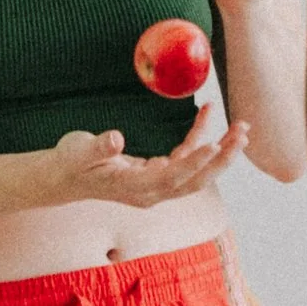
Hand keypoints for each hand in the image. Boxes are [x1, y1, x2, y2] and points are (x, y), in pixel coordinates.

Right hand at [44, 106, 247, 209]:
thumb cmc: (70, 164)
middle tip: (242, 134)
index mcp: (134, 188)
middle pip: (195, 180)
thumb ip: (98, 147)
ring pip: (197, 171)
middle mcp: (152, 192)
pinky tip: (207, 113)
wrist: (64, 178)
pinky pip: (185, 156)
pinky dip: (198, 137)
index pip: (171, 178)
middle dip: (221, 158)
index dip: (194, 163)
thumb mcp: (79, 152)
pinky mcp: (158, 173)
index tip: (215, 145)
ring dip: (220, 150)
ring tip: (241, 127)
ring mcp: (157, 184)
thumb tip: (116, 139)